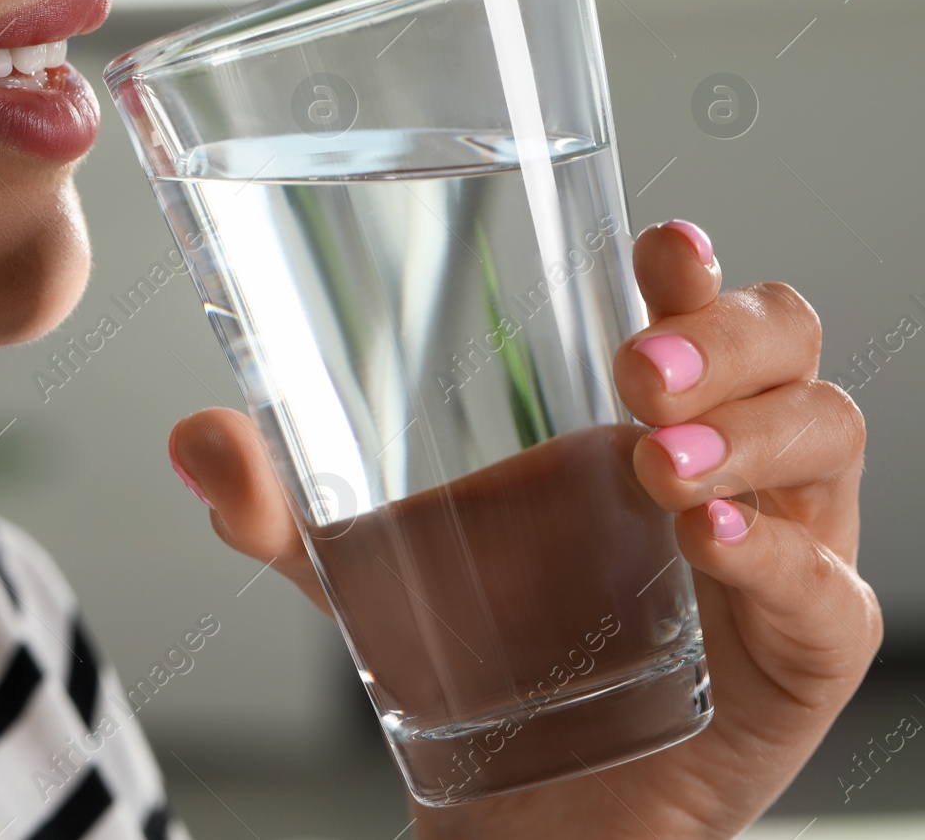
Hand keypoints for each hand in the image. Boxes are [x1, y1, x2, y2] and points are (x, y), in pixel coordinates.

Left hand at [167, 220, 880, 838]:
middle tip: (634, 373)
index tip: (657, 240)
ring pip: (830, 440)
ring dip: (752, 432)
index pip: (702, 310)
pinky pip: (828, 588)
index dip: (694, 268)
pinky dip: (775, 554)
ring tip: (655, 461)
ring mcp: (769, 555)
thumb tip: (193, 435)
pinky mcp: (793, 656)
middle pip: (790, 346)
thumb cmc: (460, 659)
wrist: (505, 806)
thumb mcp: (355, 566)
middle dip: (729, 338)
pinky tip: (698, 540)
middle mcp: (717, 469)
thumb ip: (273, 504)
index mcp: (629, 422)